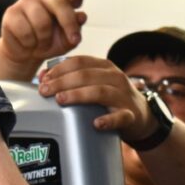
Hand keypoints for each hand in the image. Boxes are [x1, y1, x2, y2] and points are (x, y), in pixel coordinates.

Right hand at [0, 0, 86, 81]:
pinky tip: (28, 42)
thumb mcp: (68, 39)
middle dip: (68, 24)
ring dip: (45, 40)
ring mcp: (26, 1)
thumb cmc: (49, 41)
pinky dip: (30, 43)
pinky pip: (25, 32)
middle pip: (59, 1)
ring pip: (42, 22)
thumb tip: (81, 17)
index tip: (77, 4)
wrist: (25, 53)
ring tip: (42, 43)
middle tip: (72, 40)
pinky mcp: (11, 13)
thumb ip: (76, 28)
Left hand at [37, 56, 157, 143]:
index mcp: (104, 67)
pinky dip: (108, 120)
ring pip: (100, 92)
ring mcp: (124, 96)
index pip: (79, 61)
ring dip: (79, 95)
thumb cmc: (110, 98)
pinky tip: (96, 123)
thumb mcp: (94, 84)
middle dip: (62, 82)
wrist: (142, 116)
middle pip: (86, 75)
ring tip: (61, 100)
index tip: (43, 79)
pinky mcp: (130, 115)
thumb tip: (42, 76)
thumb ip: (70, 79)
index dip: (59, 69)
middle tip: (45, 91)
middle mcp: (115, 78)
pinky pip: (120, 117)